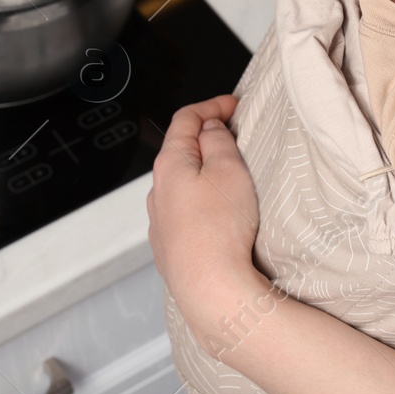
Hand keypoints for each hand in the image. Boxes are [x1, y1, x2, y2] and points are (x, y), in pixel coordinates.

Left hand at [146, 95, 263, 342]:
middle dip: (208, 137)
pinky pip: (185, 212)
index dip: (212, 105)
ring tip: (232, 176)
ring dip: (204, 172)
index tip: (234, 104)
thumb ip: (217, 141)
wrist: (210, 289)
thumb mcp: (228, 169)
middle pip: (181, 150)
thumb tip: (210, 128)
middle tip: (236, 135)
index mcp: (169, 165)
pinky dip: (202, 200)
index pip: (185, 119)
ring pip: (182, 184)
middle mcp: (158, 191)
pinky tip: (220, 213)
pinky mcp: (170, 248)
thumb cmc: (220, 229)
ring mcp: (160, 222)